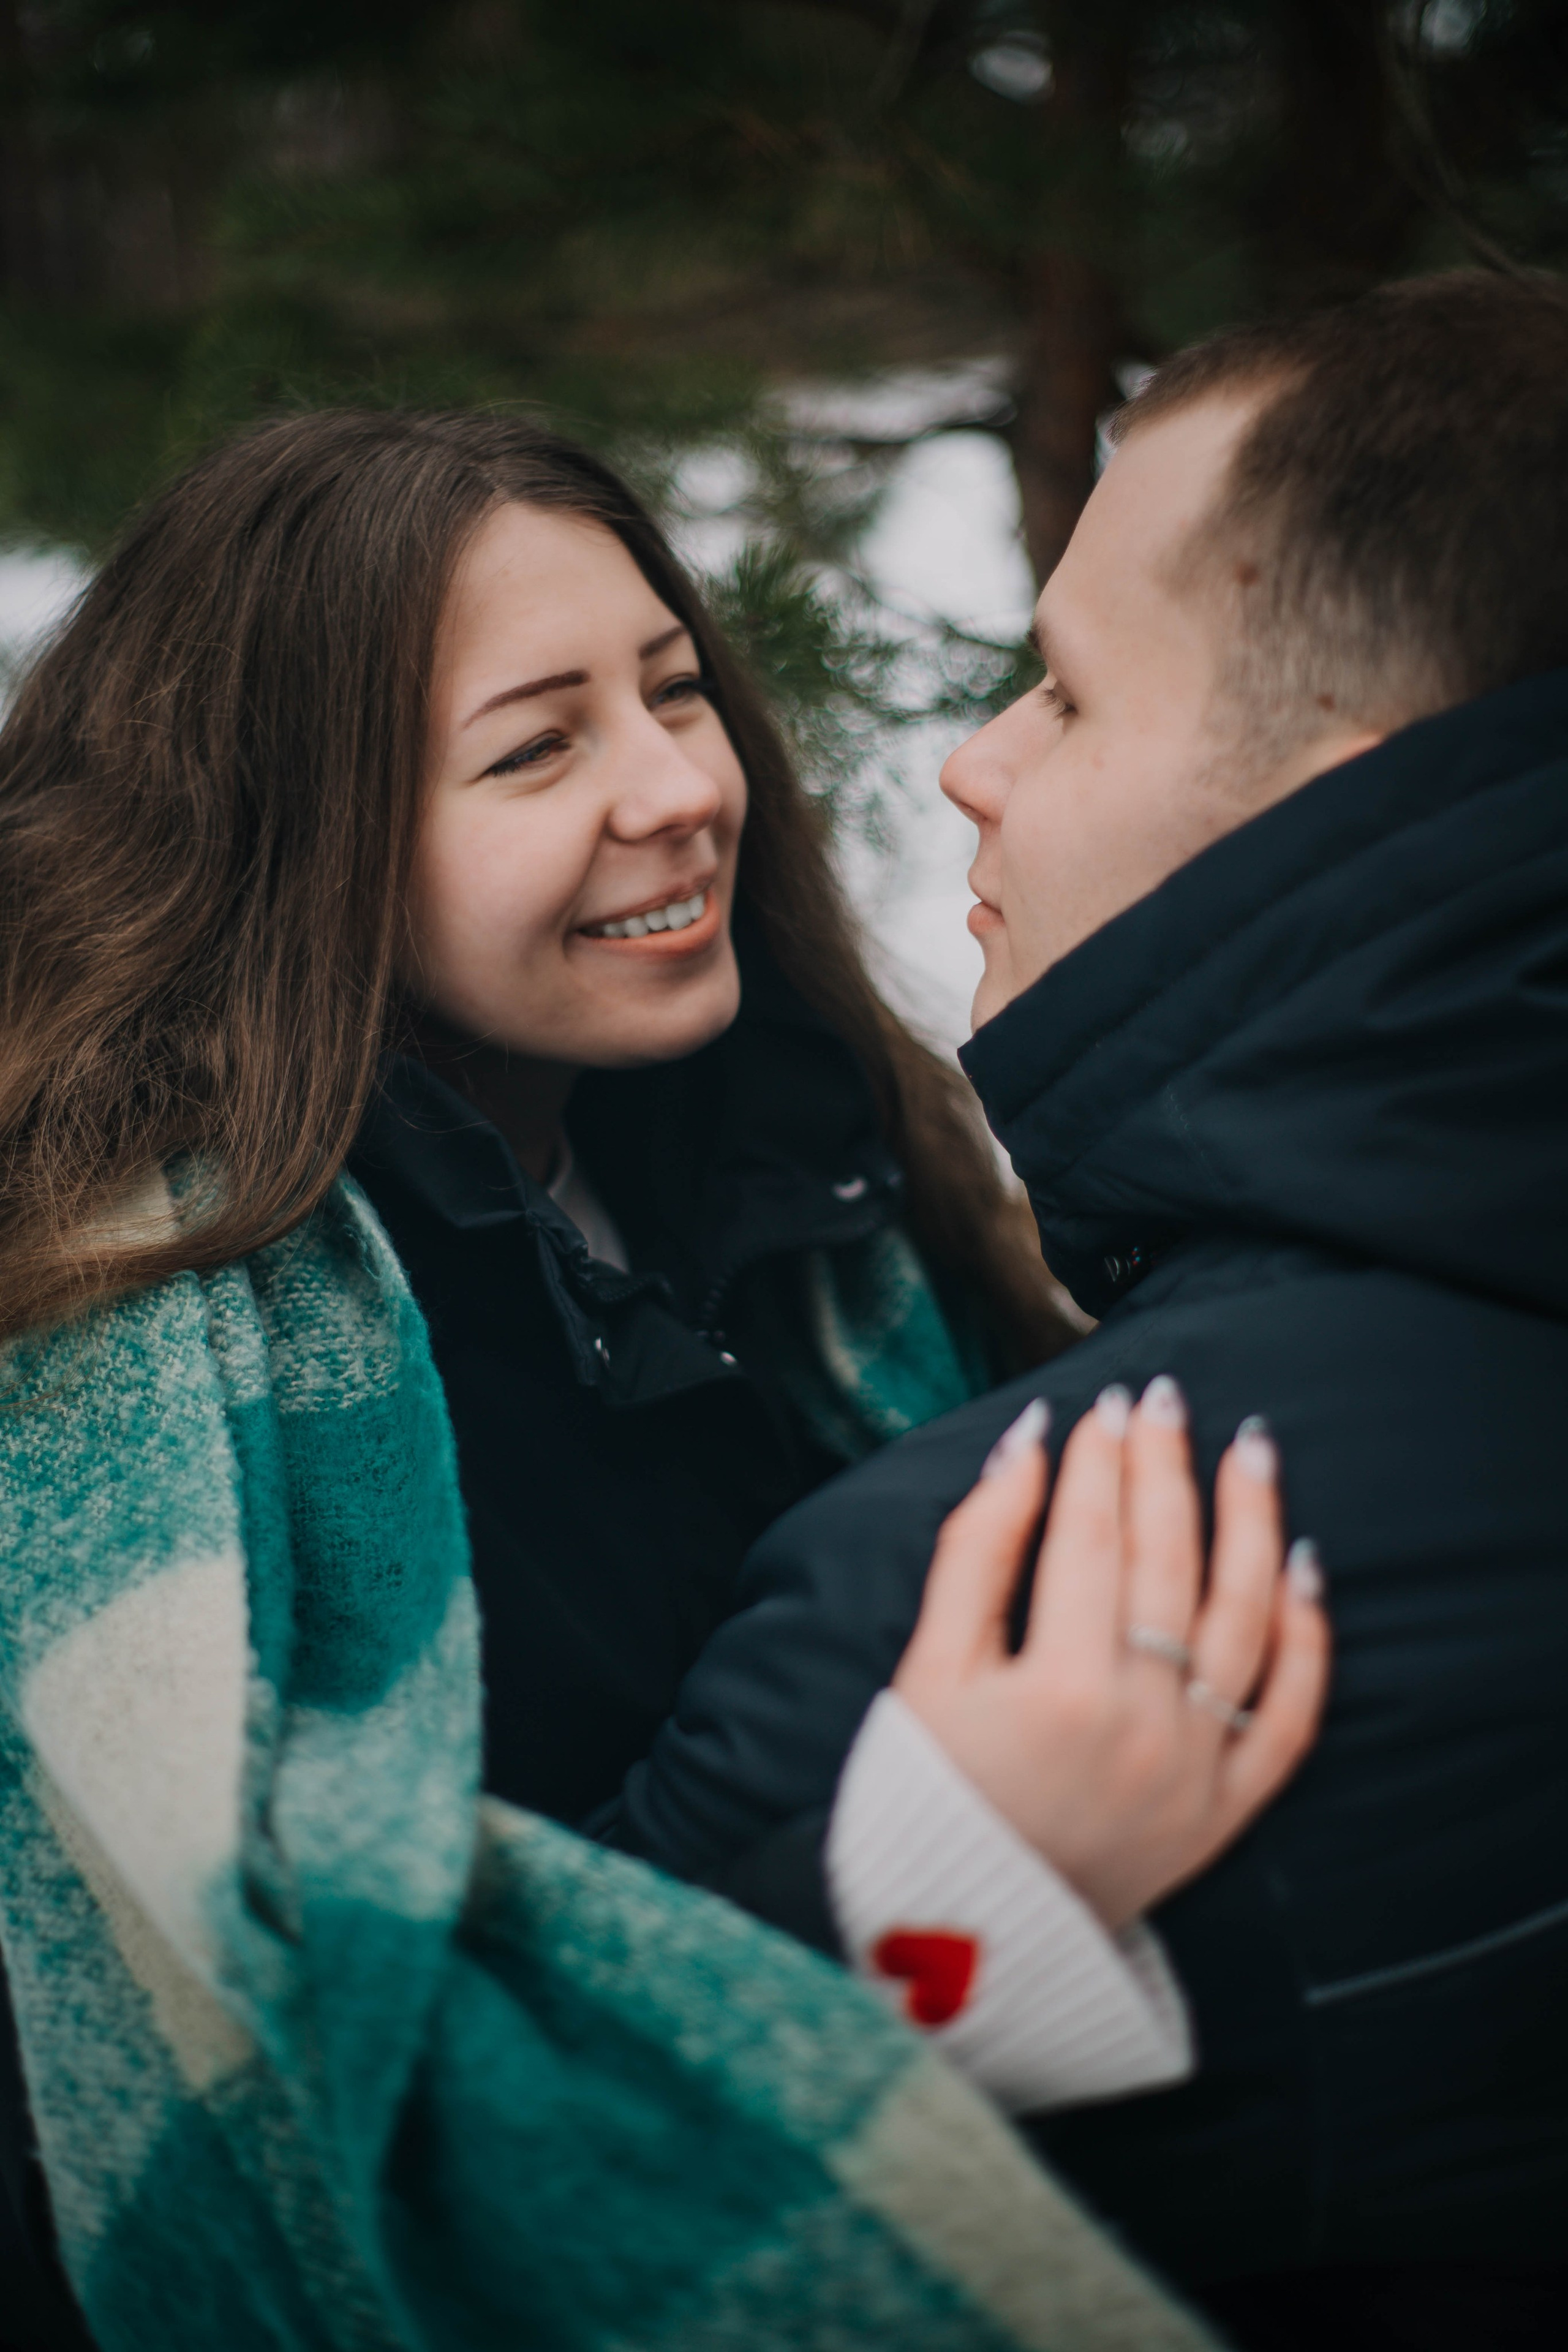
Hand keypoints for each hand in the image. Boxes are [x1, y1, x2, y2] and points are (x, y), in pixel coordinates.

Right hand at [892, 1379, 1329, 1932]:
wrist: (961, 1940)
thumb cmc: (927, 1796)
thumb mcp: (926, 1670)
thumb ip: (975, 1552)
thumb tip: (1028, 1449)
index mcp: (1058, 1686)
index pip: (1092, 1536)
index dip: (1099, 1461)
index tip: (1102, 1404)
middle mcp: (1141, 1721)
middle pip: (1167, 1560)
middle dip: (1165, 1466)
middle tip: (1164, 1398)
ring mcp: (1195, 1768)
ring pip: (1245, 1619)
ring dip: (1252, 1522)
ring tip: (1250, 1450)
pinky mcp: (1226, 1810)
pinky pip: (1288, 1715)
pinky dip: (1306, 1641)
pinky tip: (1304, 1567)